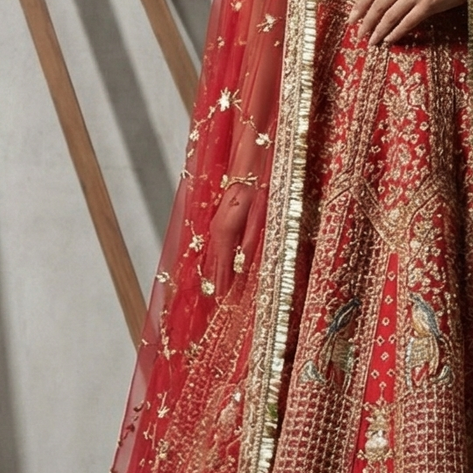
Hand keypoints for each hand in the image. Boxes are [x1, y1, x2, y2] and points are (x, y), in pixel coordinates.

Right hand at [202, 179, 264, 297]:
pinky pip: (215, 246)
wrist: (250, 170)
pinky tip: (216, 266)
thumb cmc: (258, 192)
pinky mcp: (219, 221)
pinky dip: (215, 260)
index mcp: (225, 233)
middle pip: (215, 264)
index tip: (223, 300)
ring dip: (214, 273)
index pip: (223, 266)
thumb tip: (243, 267)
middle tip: (216, 302)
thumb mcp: (259, 220)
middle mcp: (216, 231)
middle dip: (216, 283)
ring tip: (214, 290)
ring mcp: (216, 226)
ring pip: (213, 256)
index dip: (224, 285)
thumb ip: (250, 244)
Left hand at [354, 0, 467, 44]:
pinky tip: (389, 40)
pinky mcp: (428, 5)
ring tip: (372, 42)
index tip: (351, 19)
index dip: (359, 7)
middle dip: (366, 23)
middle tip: (359, 36)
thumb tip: (375, 2)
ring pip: (390, 16)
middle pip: (378, 5)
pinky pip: (406, 23)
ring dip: (379, 32)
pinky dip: (396, 33)